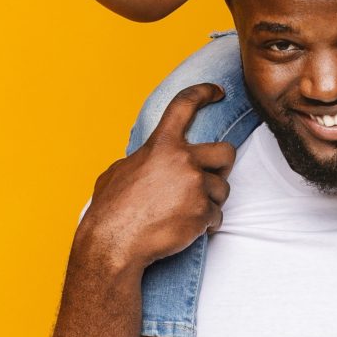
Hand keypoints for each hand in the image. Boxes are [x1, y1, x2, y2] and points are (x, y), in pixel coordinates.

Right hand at [75, 84, 235, 274]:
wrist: (114, 245)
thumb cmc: (110, 210)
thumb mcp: (118, 171)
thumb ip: (142, 159)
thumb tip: (148, 160)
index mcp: (161, 145)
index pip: (185, 106)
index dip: (204, 93)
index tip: (218, 91)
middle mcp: (183, 160)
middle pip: (226, 152)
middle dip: (223, 165)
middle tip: (211, 176)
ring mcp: (195, 186)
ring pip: (222, 189)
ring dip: (210, 201)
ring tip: (187, 211)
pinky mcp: (203, 212)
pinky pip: (217, 216)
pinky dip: (206, 224)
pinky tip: (187, 228)